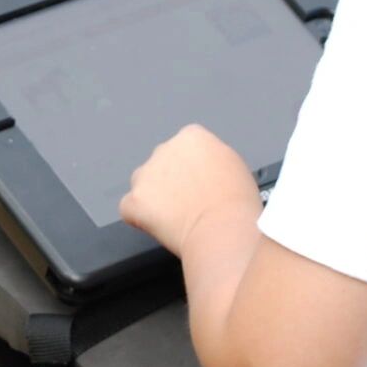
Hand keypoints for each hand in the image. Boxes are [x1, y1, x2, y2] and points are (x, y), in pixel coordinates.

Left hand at [120, 125, 260, 256]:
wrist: (222, 229)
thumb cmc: (235, 203)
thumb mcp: (234, 165)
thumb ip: (211, 157)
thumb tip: (203, 165)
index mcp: (191, 137)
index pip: (183, 147)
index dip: (190, 167)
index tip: (198, 182)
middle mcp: (164, 150)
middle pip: (161, 164)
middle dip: (170, 181)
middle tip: (189, 202)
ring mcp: (145, 175)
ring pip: (144, 184)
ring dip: (155, 198)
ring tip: (177, 217)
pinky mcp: (133, 201)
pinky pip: (130, 208)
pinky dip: (141, 218)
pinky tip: (161, 225)